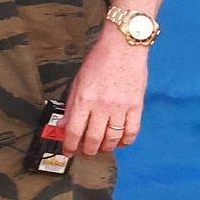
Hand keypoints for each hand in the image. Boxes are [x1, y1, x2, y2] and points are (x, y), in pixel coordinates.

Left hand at [60, 27, 150, 156]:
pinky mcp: (136, 106)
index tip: (68, 151)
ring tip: (101, 147)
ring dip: (106, 148)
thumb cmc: (99, 61)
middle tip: (85, 152)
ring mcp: (121, 107)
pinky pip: (132, 131)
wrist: (124, 46)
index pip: (74, 131)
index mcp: (84, 99)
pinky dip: (126, 141)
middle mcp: (102, 106)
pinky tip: (121, 142)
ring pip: (113, 139)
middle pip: (93, 139)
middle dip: (87, 150)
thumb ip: (71, 105)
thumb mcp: (78, 81)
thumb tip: (62, 125)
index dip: (69, 146)